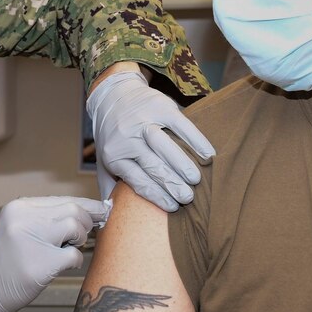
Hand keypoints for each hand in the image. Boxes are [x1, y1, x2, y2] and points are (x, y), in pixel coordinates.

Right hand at [0, 196, 109, 311]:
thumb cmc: (4, 259)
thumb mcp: (15, 226)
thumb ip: (42, 216)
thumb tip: (83, 211)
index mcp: (18, 207)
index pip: (61, 199)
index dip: (86, 205)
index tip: (101, 210)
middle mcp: (25, 219)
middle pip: (73, 210)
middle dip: (86, 222)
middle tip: (80, 236)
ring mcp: (32, 241)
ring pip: (76, 227)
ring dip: (80, 239)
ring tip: (69, 248)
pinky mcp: (41, 265)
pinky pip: (74, 255)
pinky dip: (75, 260)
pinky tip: (66, 265)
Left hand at [88, 71, 214, 211]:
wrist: (113, 95)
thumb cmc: (112, 135)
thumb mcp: (103, 160)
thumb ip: (109, 186)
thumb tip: (114, 215)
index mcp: (115, 155)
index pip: (138, 181)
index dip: (157, 196)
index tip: (173, 207)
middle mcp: (127, 138)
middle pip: (153, 166)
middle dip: (172, 185)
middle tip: (188, 198)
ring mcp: (143, 121)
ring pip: (165, 146)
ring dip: (182, 164)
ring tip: (196, 180)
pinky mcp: (160, 107)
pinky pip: (181, 125)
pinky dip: (196, 140)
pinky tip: (208, 155)